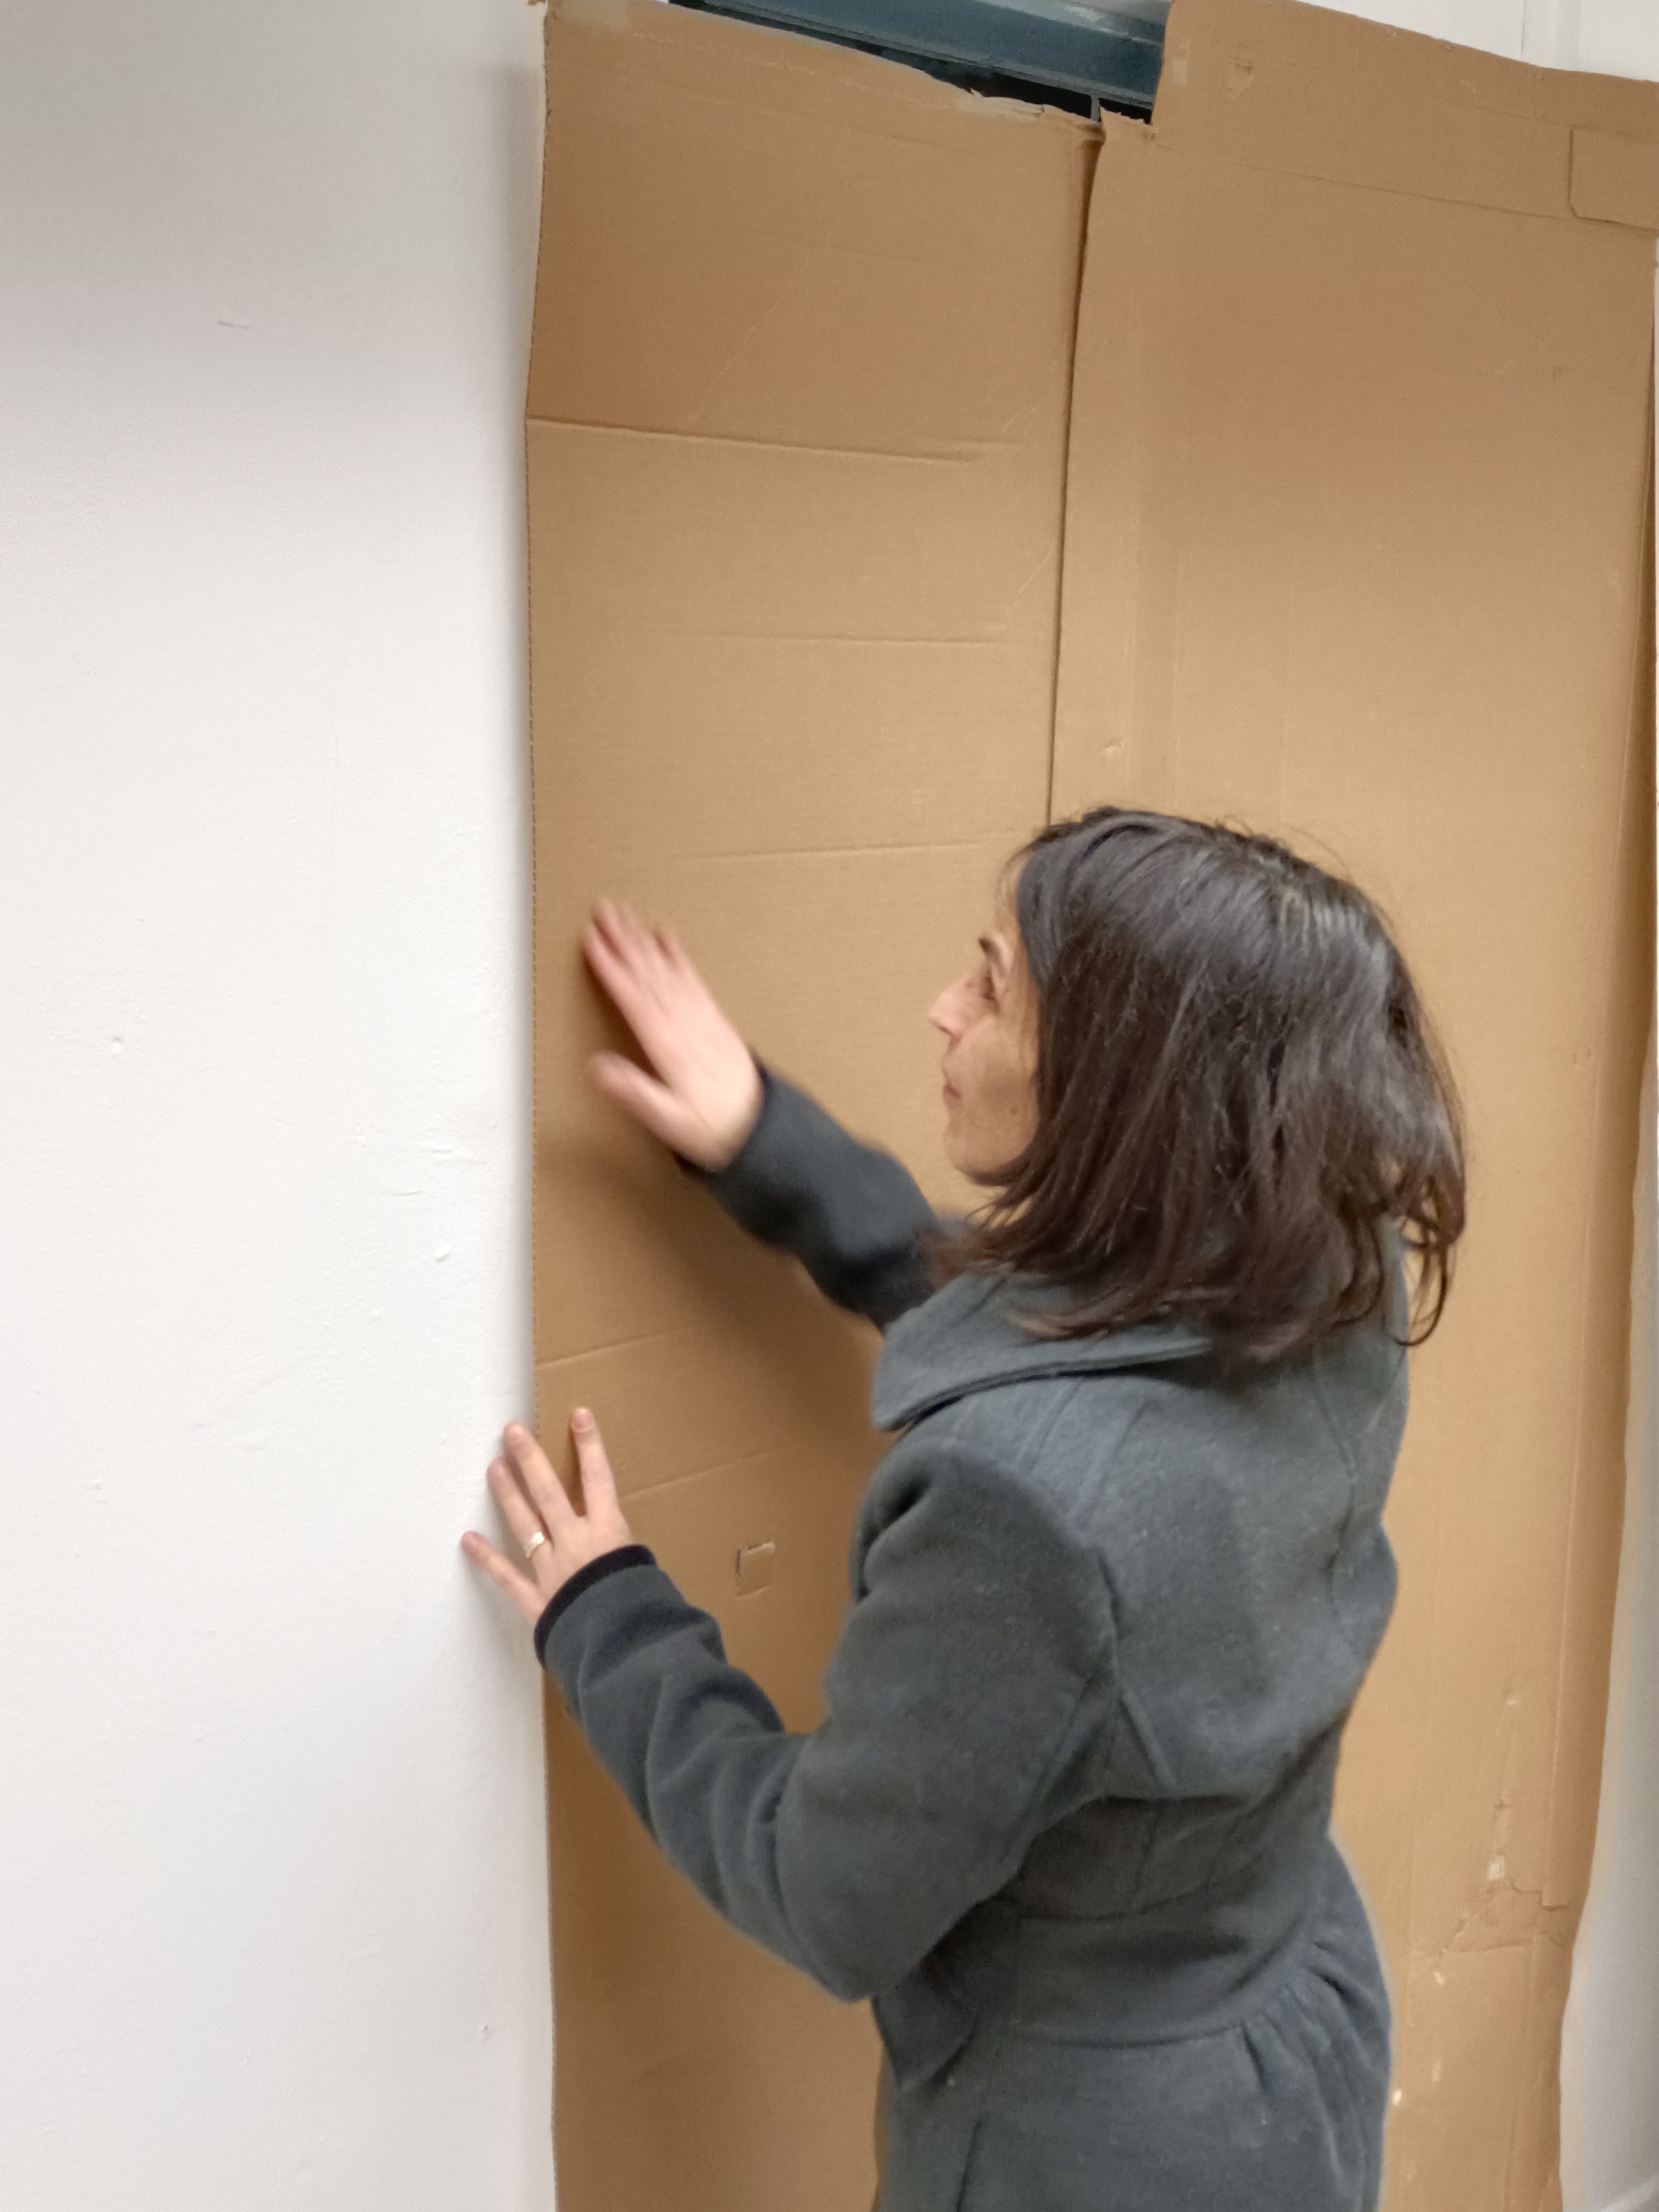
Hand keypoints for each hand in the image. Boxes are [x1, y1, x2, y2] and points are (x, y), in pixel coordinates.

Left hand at [460, 1411, 635, 1625]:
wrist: (625, 1651)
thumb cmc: (647, 1612)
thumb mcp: (650, 1574)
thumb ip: (632, 1558)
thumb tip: (627, 1553)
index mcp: (610, 1535)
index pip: (598, 1479)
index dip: (589, 1446)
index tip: (578, 1415)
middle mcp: (577, 1544)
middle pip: (550, 1493)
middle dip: (531, 1459)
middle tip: (512, 1431)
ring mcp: (552, 1571)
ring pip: (526, 1525)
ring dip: (509, 1495)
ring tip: (494, 1467)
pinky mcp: (537, 1601)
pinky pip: (508, 1577)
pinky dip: (487, 1559)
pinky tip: (468, 1539)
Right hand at [583, 899, 762, 1169]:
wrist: (759, 1129)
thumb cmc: (711, 1127)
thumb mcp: (668, 1120)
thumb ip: (634, 1092)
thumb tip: (597, 1067)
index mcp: (670, 1046)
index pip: (635, 998)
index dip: (612, 968)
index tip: (592, 940)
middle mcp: (685, 1024)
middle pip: (650, 974)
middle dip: (626, 940)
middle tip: (605, 909)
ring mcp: (701, 1017)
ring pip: (668, 969)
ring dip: (645, 940)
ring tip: (627, 914)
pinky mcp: (713, 1018)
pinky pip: (692, 978)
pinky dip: (678, 954)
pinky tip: (667, 936)